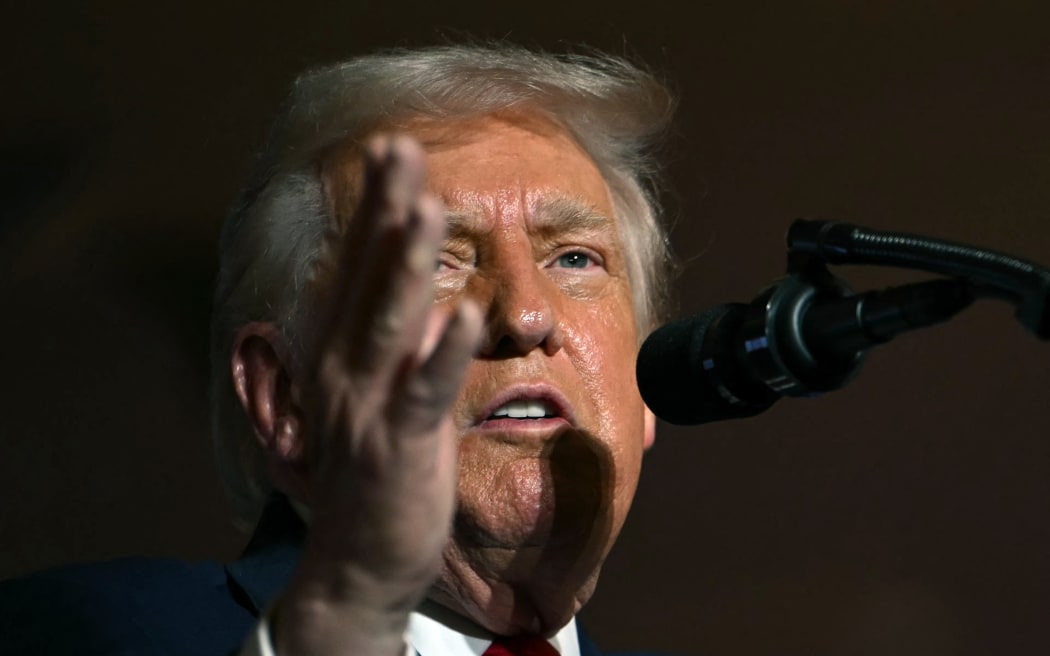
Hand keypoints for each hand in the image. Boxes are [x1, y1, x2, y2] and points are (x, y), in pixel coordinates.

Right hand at [274, 136, 482, 655]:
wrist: (358, 562)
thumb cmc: (377, 471)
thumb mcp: (382, 395)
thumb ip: (398, 344)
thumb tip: (426, 297)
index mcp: (343, 353)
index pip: (357, 267)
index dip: (373, 208)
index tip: (390, 150)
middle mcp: (345, 369)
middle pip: (367, 278)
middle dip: (385, 209)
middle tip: (398, 147)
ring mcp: (368, 406)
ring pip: (389, 324)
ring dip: (407, 264)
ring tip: (425, 206)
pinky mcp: (399, 445)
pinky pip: (424, 392)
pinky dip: (443, 353)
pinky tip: (463, 313)